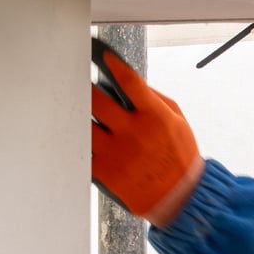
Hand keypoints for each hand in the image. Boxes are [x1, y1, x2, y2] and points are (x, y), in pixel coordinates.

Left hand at [91, 38, 204, 227]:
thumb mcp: (179, 123)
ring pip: (82, 123)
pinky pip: (81, 149)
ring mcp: (116, 153)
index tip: (100, 54)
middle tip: (75, 78)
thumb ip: (156, 101)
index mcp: (156, 117)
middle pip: (95, 99)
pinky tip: (76, 132)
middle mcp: (134, 133)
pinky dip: (76, 139)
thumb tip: (132, 84)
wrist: (181, 198)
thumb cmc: (180, 159)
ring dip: (76, 112)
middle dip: (83, 85)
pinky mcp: (103, 171)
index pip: (129, 82)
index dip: (112, 64)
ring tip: (72, 105)